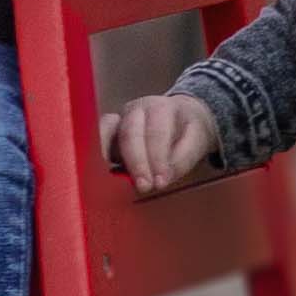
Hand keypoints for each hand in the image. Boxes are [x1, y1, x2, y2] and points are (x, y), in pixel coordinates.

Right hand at [101, 92, 219, 195]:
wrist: (180, 117)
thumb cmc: (188, 130)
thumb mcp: (197, 141)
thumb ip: (182, 160)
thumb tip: (161, 180)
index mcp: (161, 108)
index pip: (156, 132)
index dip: (157, 158)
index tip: (160, 182)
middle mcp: (135, 110)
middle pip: (129, 133)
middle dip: (136, 163)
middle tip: (143, 187)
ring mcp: (118, 120)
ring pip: (106, 134)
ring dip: (110, 160)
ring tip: (116, 183)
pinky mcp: (107, 134)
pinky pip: (97, 143)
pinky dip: (98, 159)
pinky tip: (103, 178)